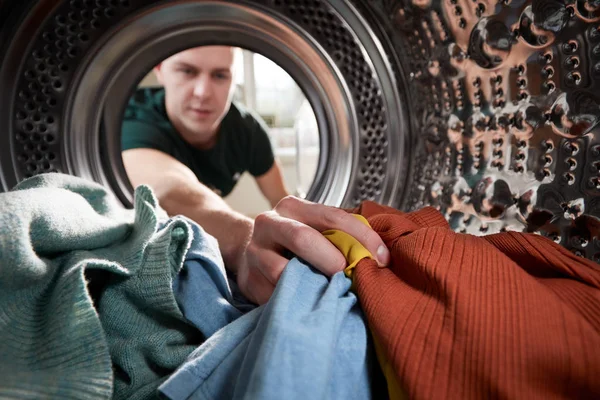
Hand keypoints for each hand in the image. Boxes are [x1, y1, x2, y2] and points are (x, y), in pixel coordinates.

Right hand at [236, 196, 390, 304]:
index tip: (382, 258)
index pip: (331, 216)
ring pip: (283, 272)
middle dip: (332, 259)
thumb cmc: (293, 243)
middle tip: (349, 275)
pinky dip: (297, 303)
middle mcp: (269, 224)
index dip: (361, 237)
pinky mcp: (249, 281)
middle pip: (302, 238)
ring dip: (312, 286)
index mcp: (292, 207)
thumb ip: (341, 234)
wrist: (248, 253)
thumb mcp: (313, 228)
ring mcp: (255, 253)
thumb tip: (381, 256)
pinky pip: (276, 296)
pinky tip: (311, 305)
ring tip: (331, 294)